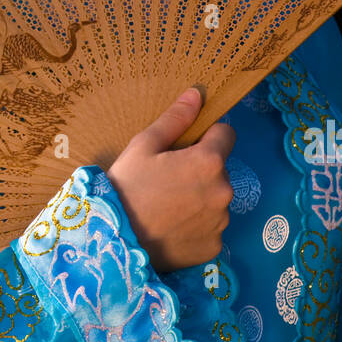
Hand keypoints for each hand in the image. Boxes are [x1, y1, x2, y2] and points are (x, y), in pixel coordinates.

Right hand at [105, 87, 235, 272]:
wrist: (115, 242)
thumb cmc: (127, 187)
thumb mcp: (143, 146)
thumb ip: (175, 119)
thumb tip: (197, 94)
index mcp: (209, 162)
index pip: (226, 134)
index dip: (207, 136)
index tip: (186, 146)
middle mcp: (223, 191)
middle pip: (219, 170)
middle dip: (201, 170)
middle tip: (168, 180)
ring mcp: (221, 222)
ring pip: (215, 199)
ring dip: (201, 198)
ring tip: (168, 206)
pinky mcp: (214, 247)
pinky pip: (210, 228)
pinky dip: (196, 226)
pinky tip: (172, 227)